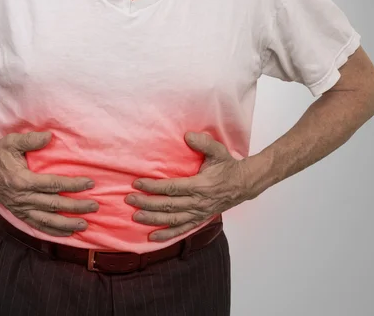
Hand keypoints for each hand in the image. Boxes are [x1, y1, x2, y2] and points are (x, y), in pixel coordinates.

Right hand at [0, 131, 98, 236]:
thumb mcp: (13, 142)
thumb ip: (32, 140)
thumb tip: (50, 136)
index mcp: (23, 180)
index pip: (54, 184)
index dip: (73, 185)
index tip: (90, 183)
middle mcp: (22, 198)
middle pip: (54, 205)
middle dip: (76, 207)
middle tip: (94, 207)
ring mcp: (20, 208)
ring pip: (46, 221)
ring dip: (66, 224)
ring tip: (84, 225)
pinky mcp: (18, 213)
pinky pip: (36, 226)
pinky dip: (52, 231)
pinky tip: (66, 233)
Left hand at [125, 132, 258, 241]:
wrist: (243, 184)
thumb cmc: (228, 167)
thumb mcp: (219, 151)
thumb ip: (204, 143)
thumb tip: (188, 136)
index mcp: (201, 185)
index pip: (172, 187)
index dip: (153, 186)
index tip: (137, 183)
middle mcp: (198, 202)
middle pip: (168, 205)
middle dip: (147, 203)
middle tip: (129, 199)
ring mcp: (199, 213)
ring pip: (172, 220)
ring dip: (153, 219)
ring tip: (136, 217)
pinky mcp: (200, 219)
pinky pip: (182, 230)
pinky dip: (168, 235)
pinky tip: (153, 237)